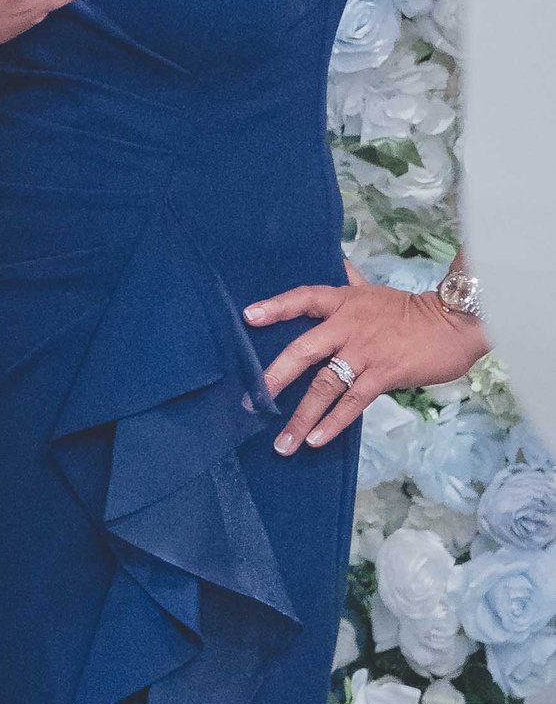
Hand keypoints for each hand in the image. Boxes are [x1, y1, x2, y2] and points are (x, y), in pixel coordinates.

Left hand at [246, 268, 486, 456]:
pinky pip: (353, 402)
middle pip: (304, 350)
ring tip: (282, 442)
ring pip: (325, 385)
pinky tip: (315, 440)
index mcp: (344, 303)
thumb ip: (351, 281)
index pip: (304, 298)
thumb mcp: (375, 291)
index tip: (248, 317)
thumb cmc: (412, 311)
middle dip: (275, 377)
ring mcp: (365, 352)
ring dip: (301, 416)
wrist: (455, 324)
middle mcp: (349, 326)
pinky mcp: (384, 374)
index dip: (276, 306)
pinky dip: (333, 422)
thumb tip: (336, 261)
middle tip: (251, 402)